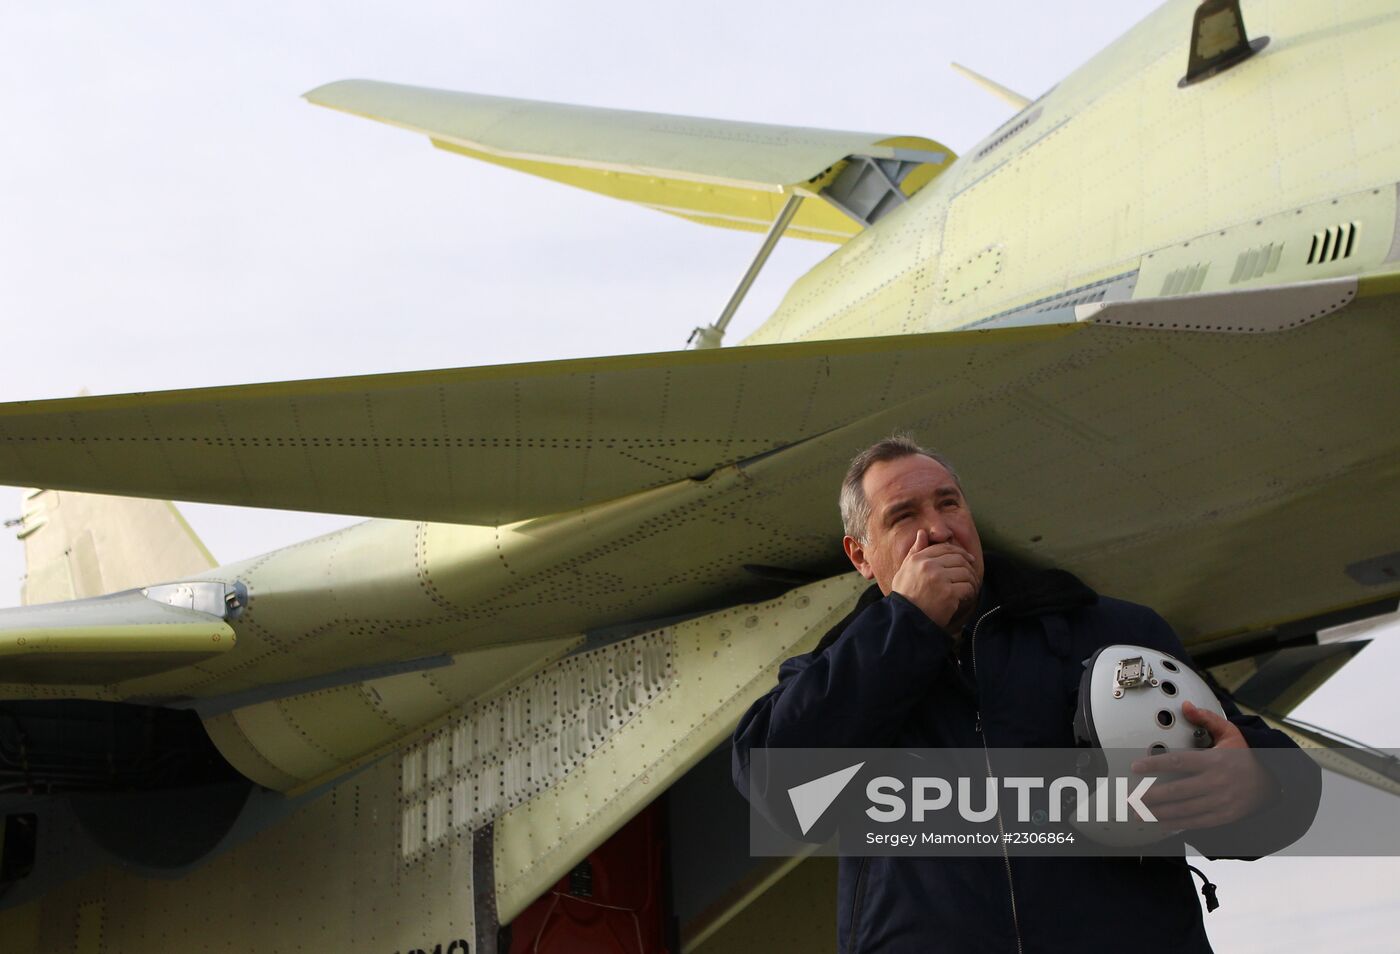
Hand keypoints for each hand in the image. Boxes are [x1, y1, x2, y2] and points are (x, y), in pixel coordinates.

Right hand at [890, 529, 977, 628]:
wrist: (905, 619)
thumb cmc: (905, 596)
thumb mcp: (905, 570)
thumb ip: (914, 551)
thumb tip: (922, 533)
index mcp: (918, 559)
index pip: (944, 548)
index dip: (959, 552)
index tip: (968, 559)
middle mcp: (928, 566)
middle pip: (958, 558)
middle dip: (968, 566)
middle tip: (972, 575)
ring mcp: (939, 579)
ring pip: (965, 572)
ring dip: (970, 581)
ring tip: (969, 588)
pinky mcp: (948, 593)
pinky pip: (967, 587)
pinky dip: (969, 592)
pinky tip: (965, 597)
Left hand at [1131, 701, 1273, 828]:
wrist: (1273, 781)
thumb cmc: (1245, 755)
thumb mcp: (1230, 733)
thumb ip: (1206, 719)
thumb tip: (1185, 705)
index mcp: (1214, 761)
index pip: (1179, 762)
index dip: (1156, 765)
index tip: (1136, 767)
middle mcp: (1217, 783)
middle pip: (1177, 791)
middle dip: (1151, 796)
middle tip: (1129, 798)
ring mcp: (1221, 802)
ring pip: (1184, 810)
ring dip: (1159, 813)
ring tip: (1138, 814)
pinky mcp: (1225, 816)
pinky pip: (1197, 822)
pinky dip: (1177, 824)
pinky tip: (1160, 824)